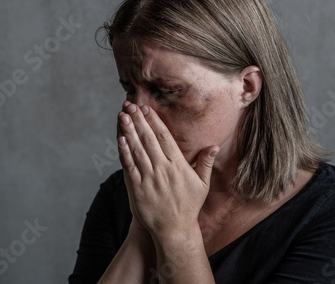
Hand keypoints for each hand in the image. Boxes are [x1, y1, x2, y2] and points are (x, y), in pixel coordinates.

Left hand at [117, 101, 219, 238]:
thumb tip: (214, 145)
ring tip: (123, 115)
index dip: (154, 121)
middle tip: (130, 105)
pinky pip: (130, 167)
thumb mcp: (202, 185)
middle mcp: (163, 169)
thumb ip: (205, 163)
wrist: (174, 230)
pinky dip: (124, 152)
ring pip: (137, 150)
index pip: (164, 137)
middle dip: (139, 120)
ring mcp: (149, 178)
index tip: (146, 108)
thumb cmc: (189, 206)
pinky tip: (120, 139)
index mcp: (178, 165)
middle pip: (149, 139)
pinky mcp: (137, 189)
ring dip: (129, 131)